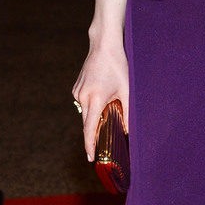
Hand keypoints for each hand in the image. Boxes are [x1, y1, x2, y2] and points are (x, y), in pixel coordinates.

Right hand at [72, 46, 128, 161]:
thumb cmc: (118, 66)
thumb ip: (127, 112)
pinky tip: (102, 95)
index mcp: (95, 99)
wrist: (103, 46)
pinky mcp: (76, 88)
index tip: (90, 158)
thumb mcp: (126, 90)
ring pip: (85, 113)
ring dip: (94, 116)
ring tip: (108, 105)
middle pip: (88, 122)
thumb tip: (128, 131)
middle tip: (104, 140)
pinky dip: (91, 106)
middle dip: (95, 132)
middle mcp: (83, 97)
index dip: (90, 145)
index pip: (90, 128)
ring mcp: (77, 92)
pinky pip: (84, 103)